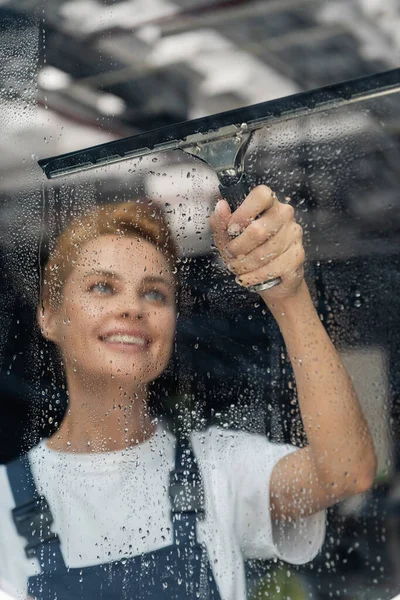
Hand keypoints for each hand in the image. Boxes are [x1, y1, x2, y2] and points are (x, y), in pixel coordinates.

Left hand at [209, 185, 304, 301]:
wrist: (270, 278)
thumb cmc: (246, 251)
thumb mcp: (227, 237)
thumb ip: (221, 222)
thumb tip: (221, 206)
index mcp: (267, 203)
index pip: (261, 195)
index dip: (243, 213)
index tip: (232, 228)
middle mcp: (284, 215)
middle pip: (258, 230)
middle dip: (238, 248)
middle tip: (230, 255)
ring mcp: (293, 235)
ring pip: (265, 253)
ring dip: (245, 265)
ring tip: (237, 268)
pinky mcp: (297, 256)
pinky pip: (274, 268)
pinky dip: (255, 276)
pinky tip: (247, 277)